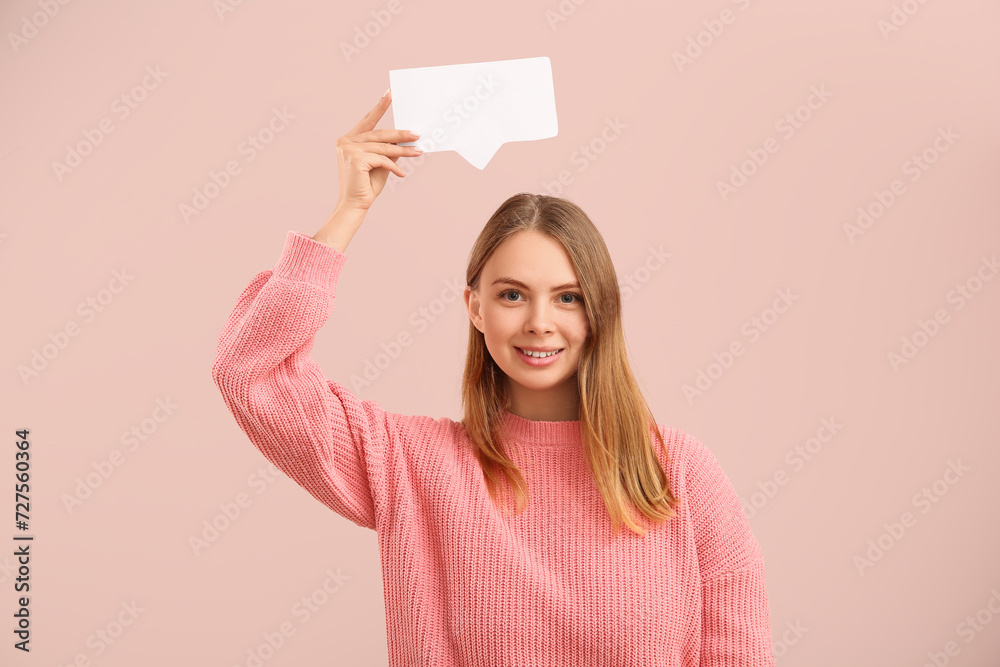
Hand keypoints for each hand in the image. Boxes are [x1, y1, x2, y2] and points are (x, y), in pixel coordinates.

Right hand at [334, 89, 421, 212]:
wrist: (354, 205)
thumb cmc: (366, 186)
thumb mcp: (380, 164)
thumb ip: (387, 150)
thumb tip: (404, 138)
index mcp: (348, 140)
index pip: (368, 121)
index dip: (380, 107)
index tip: (390, 94)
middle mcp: (346, 142)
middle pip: (379, 134)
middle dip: (400, 134)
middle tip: (417, 134)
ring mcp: (348, 149)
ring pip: (383, 147)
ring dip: (403, 151)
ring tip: (418, 152)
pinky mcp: (355, 159)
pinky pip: (382, 159)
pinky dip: (394, 167)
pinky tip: (401, 174)